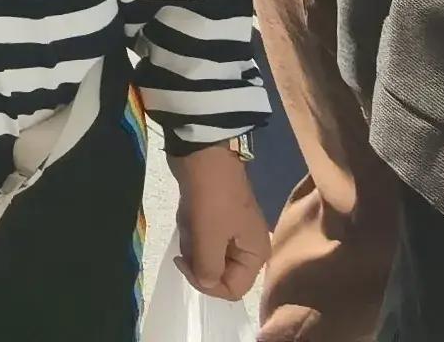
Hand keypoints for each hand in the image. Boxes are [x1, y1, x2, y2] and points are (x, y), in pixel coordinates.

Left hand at [168, 140, 271, 299]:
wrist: (201, 154)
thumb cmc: (211, 197)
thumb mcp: (209, 237)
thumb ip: (208, 268)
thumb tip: (207, 283)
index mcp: (256, 254)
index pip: (234, 289)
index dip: (208, 285)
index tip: (187, 265)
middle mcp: (248, 247)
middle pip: (220, 274)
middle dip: (198, 258)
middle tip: (189, 236)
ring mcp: (232, 233)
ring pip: (206, 255)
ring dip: (192, 242)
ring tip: (191, 218)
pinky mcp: (216, 220)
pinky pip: (200, 238)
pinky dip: (191, 230)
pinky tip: (188, 212)